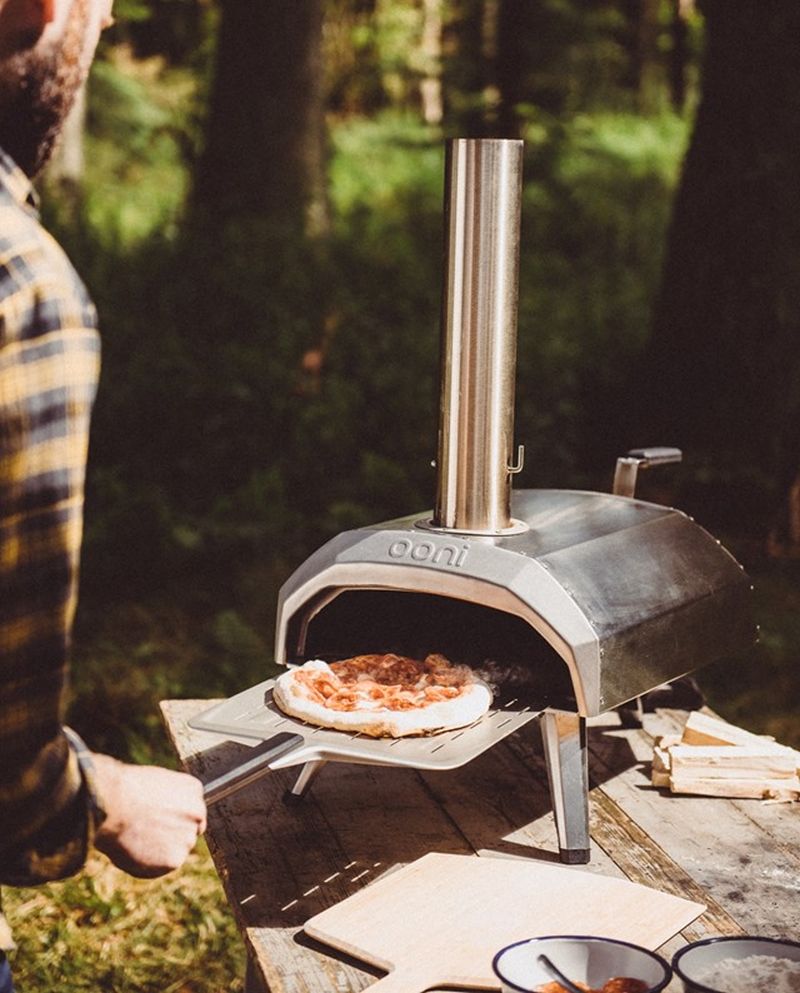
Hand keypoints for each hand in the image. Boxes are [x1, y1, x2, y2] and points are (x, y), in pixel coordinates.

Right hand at [91, 755, 206, 877]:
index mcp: (193, 789)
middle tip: (143, 834)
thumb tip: (160, 813)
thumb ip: (165, 799)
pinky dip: (147, 864)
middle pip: (186, 833)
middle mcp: (198, 814)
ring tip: (133, 838)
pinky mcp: (175, 860)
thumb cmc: (123, 789)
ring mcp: (188, 838)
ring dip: (157, 851)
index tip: (158, 824)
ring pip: (173, 851)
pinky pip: (160, 867)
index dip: (174, 820)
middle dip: (169, 836)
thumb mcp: (152, 783)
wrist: (113, 804)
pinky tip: (132, 849)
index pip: (192, 812)